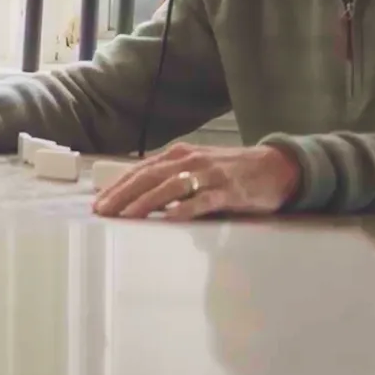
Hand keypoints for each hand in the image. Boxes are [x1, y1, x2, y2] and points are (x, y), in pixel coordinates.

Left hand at [92, 143, 301, 220]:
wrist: (274, 166)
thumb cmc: (230, 171)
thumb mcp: (196, 170)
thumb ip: (172, 183)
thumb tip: (142, 203)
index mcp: (179, 155)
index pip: (141, 171)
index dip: (118, 187)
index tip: (99, 203)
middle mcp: (190, 160)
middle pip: (149, 177)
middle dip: (123, 195)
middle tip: (103, 211)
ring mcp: (209, 174)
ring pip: (170, 187)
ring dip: (146, 202)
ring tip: (126, 216)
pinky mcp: (229, 191)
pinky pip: (203, 200)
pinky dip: (185, 209)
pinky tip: (170, 219)